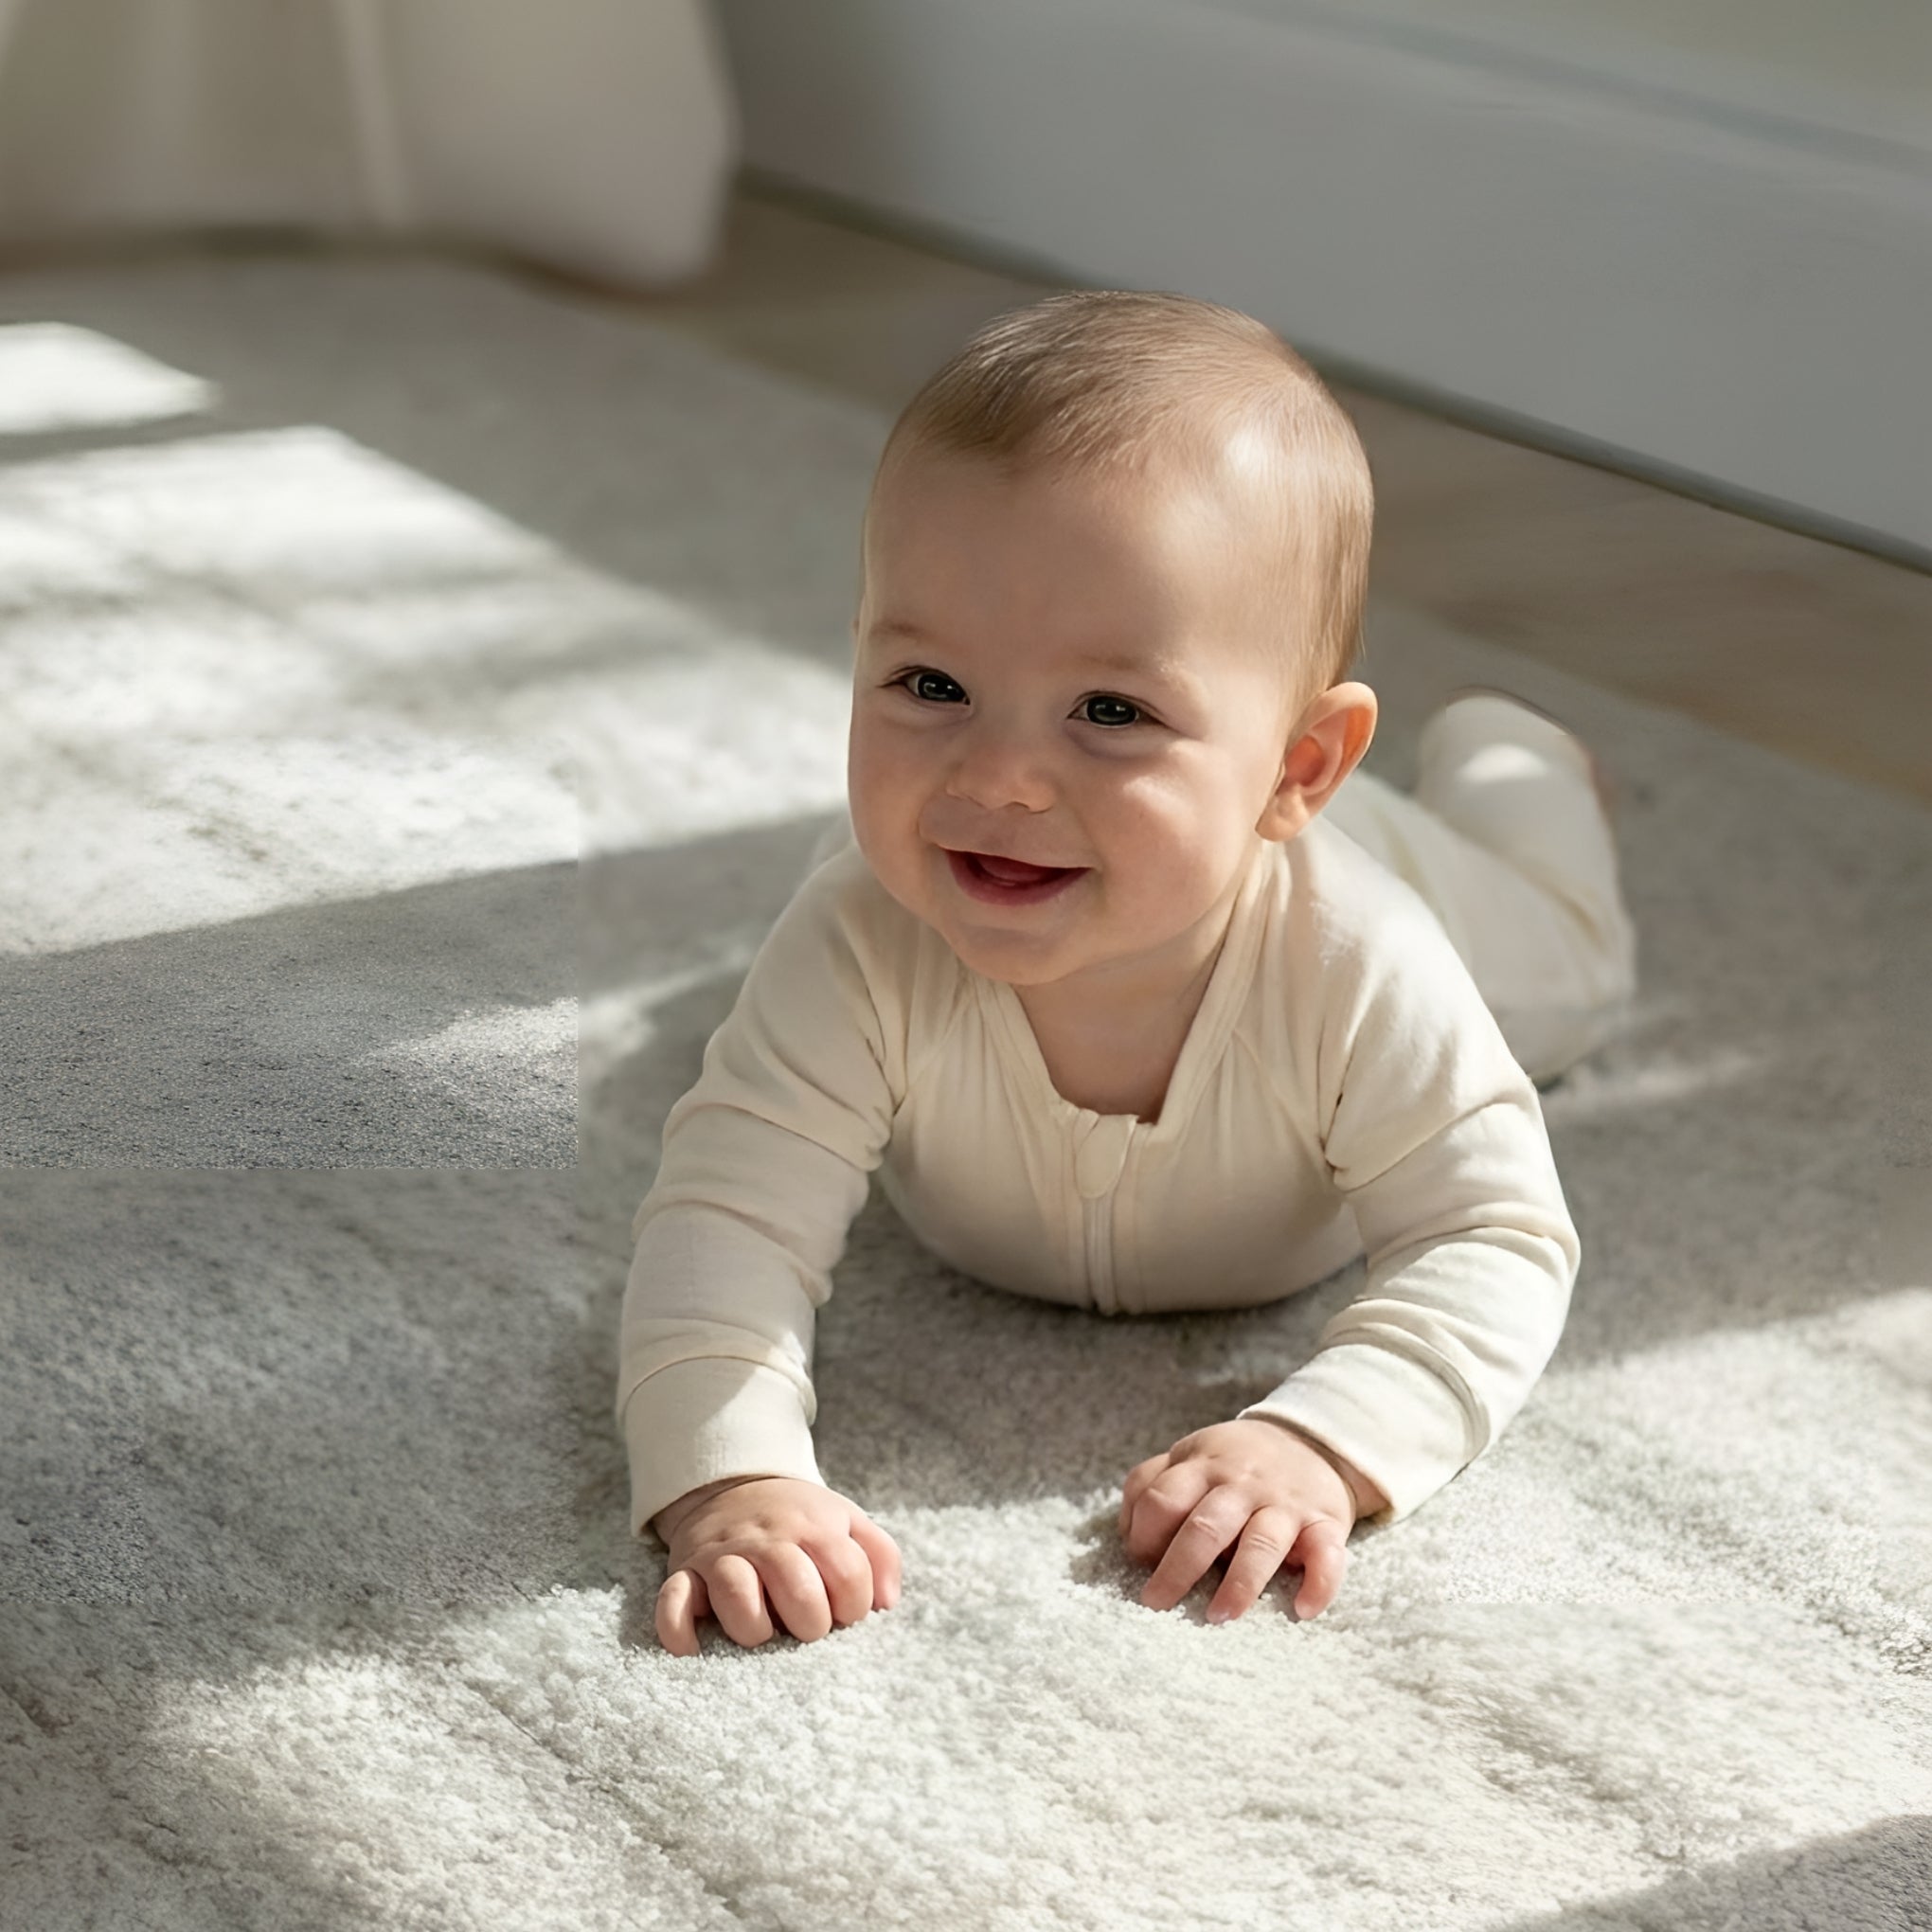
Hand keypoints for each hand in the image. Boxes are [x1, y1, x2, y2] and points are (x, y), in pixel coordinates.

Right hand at [652, 1476, 901, 1655]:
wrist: (732, 1486)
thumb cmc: (799, 1520)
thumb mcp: (847, 1519)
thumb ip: (880, 1555)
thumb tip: (886, 1605)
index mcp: (814, 1528)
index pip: (849, 1576)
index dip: (855, 1607)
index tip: (845, 1614)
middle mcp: (768, 1540)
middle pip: (797, 1588)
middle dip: (810, 1624)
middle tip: (806, 1627)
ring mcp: (724, 1555)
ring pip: (737, 1593)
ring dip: (753, 1627)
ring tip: (761, 1632)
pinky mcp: (685, 1572)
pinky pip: (672, 1603)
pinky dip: (679, 1631)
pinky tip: (695, 1649)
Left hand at [1119, 1419, 1364, 1623]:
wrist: (1313, 1439)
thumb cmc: (1236, 1461)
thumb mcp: (1191, 1455)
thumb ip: (1153, 1483)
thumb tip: (1125, 1534)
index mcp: (1203, 1466)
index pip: (1163, 1498)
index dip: (1144, 1534)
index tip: (1139, 1564)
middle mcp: (1242, 1483)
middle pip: (1205, 1526)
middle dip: (1178, 1568)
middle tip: (1156, 1603)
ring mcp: (1285, 1503)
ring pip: (1261, 1543)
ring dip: (1239, 1584)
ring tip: (1219, 1616)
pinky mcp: (1326, 1522)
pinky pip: (1327, 1554)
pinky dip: (1318, 1583)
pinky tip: (1302, 1609)